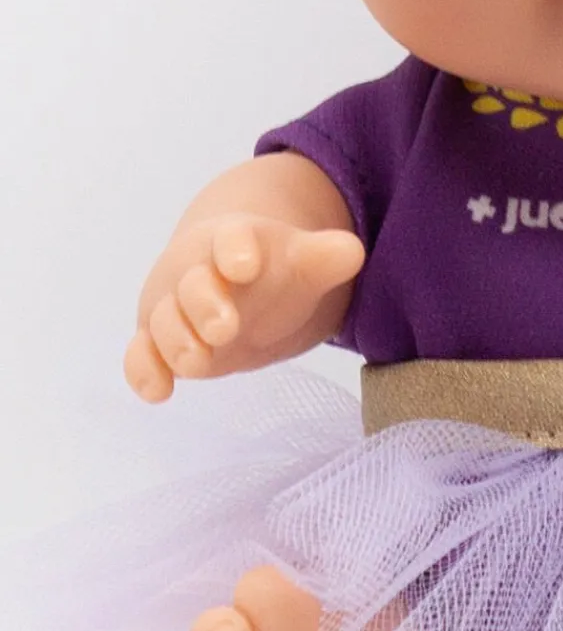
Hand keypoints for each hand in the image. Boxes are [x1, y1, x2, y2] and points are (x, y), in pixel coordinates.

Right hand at [124, 214, 365, 401]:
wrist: (235, 285)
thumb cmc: (271, 271)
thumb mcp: (302, 264)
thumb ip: (326, 258)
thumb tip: (352, 251)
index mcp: (235, 243)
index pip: (232, 238)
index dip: (236, 249)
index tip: (245, 266)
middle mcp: (198, 272)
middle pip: (194, 284)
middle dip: (205, 305)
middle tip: (225, 328)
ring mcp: (174, 308)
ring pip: (165, 320)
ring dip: (176, 340)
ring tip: (198, 363)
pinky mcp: (157, 342)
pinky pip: (141, 354)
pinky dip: (144, 370)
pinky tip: (159, 392)